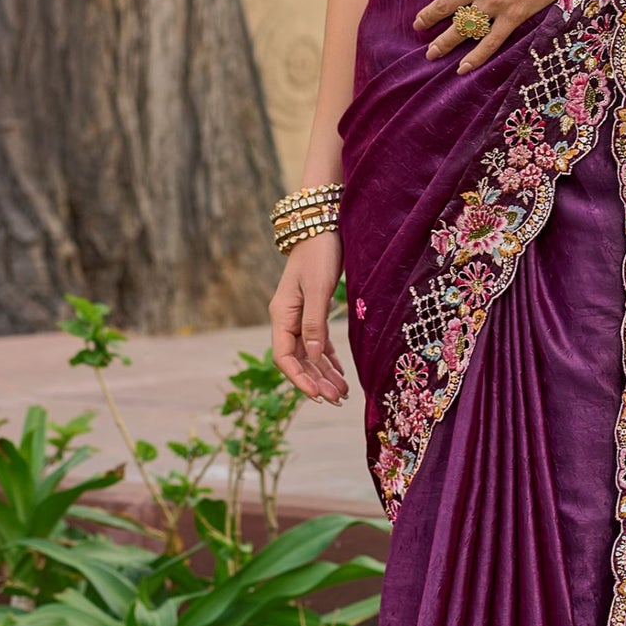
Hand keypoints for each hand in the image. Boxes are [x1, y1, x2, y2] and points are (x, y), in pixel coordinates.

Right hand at [269, 231, 349, 403]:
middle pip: (299, 359)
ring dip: (324, 373)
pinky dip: (329, 358)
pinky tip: (340, 373)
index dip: (300, 379)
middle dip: (316, 381)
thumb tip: (314, 356)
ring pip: (310, 353)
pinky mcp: (313, 310)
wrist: (321, 225)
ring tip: (343, 393)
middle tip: (338, 400)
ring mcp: (299, 315)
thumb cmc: (319, 253)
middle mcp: (287, 319)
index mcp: (282, 315)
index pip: (285, 357)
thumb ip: (315, 322)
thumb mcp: (318, 289)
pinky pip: (319, 341)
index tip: (318, 396)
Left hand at [414, 0, 615, 72]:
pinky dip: (476, 57)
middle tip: (418, 26)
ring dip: (443, 43)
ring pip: (462, 28)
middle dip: (427, 18)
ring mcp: (495, 2)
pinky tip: (463, 68)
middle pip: (443, 6)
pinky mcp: (514, 15)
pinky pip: (491, 41)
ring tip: (432, 53)